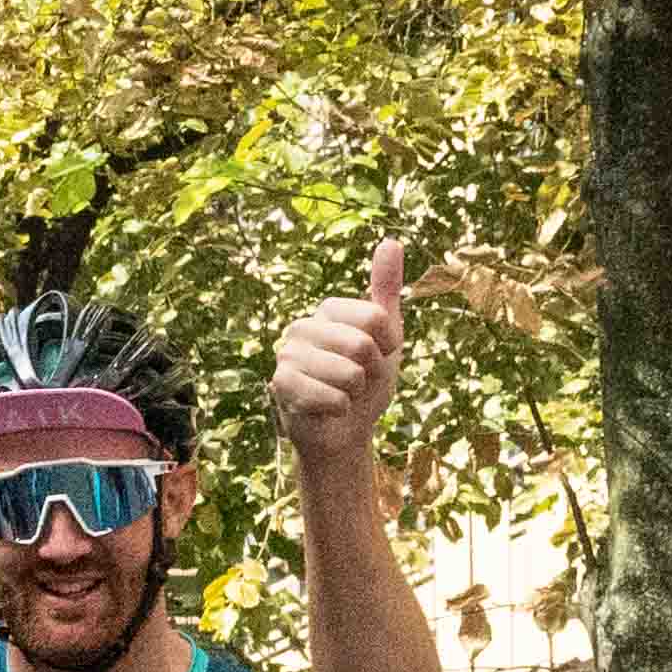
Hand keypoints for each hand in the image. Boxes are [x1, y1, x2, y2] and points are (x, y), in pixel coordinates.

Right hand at [271, 243, 408, 472]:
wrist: (346, 430)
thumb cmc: (366, 382)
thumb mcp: (387, 335)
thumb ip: (386, 289)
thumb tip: (391, 240)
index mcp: (327, 310)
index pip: (375, 317)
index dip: (387, 345)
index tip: (377, 356)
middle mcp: (302, 326)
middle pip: (361, 345)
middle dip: (372, 371)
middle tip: (359, 380)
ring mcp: (287, 355)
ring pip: (348, 373)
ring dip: (356, 393)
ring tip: (343, 395)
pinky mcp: (280, 385)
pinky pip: (329, 395)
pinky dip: (340, 409)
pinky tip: (329, 409)